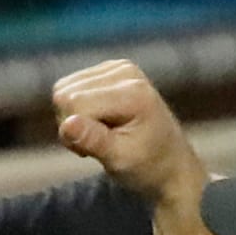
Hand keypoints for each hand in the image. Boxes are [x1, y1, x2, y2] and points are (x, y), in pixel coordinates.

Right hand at [52, 60, 207, 205]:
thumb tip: (67, 123)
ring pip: (64, 88)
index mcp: (133, 94)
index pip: (75, 103)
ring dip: (73, 118)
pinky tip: (99, 123)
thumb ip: (93, 140)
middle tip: (97, 145)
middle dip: (71, 124)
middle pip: (65, 92)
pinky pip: (71, 86)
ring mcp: (119, 68)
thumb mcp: (120, 160)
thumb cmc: (147, 166)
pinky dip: (78, 109)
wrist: (171, 163)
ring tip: (100, 135)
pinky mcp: (111, 70)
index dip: (73, 133)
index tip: (90, 153)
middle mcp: (126, 73)